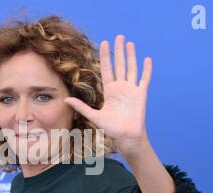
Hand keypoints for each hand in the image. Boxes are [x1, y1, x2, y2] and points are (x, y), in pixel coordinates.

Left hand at [64, 34, 152, 155]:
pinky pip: (144, 79)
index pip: (107, 69)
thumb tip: (65, 100)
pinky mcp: (141, 94)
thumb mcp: (94, 116)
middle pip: (119, 65)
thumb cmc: (111, 128)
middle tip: (118, 36)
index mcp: (110, 90)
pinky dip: (146, 70)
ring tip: (130, 43)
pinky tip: (147, 59)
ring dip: (131, 56)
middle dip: (118, 51)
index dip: (106, 56)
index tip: (104, 42)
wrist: (126, 136)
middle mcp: (120, 88)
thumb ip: (81, 107)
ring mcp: (131, 90)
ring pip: (131, 68)